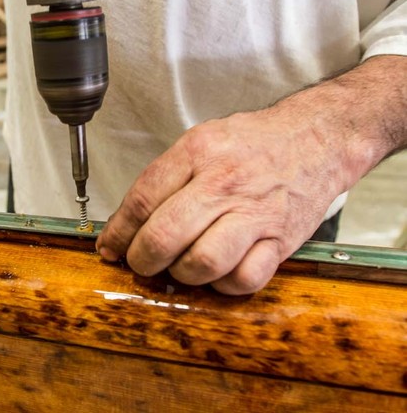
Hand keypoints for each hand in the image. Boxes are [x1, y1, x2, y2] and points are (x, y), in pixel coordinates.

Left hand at [96, 106, 347, 294]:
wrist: (315, 139)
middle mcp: (224, 183)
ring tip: (179, 267)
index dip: (119, 232)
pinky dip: (222, 285)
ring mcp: (254, 214)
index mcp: (198, 153)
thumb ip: (165, 178)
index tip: (110, 247)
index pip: (142, 200)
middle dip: (141, 260)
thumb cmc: (253, 144)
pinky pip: (243, 280)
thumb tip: (126, 222)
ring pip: (201, 263)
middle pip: (164, 236)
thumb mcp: (201, 141)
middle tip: (140, 263)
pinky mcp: (280, 241)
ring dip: (180, 275)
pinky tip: (217, 272)